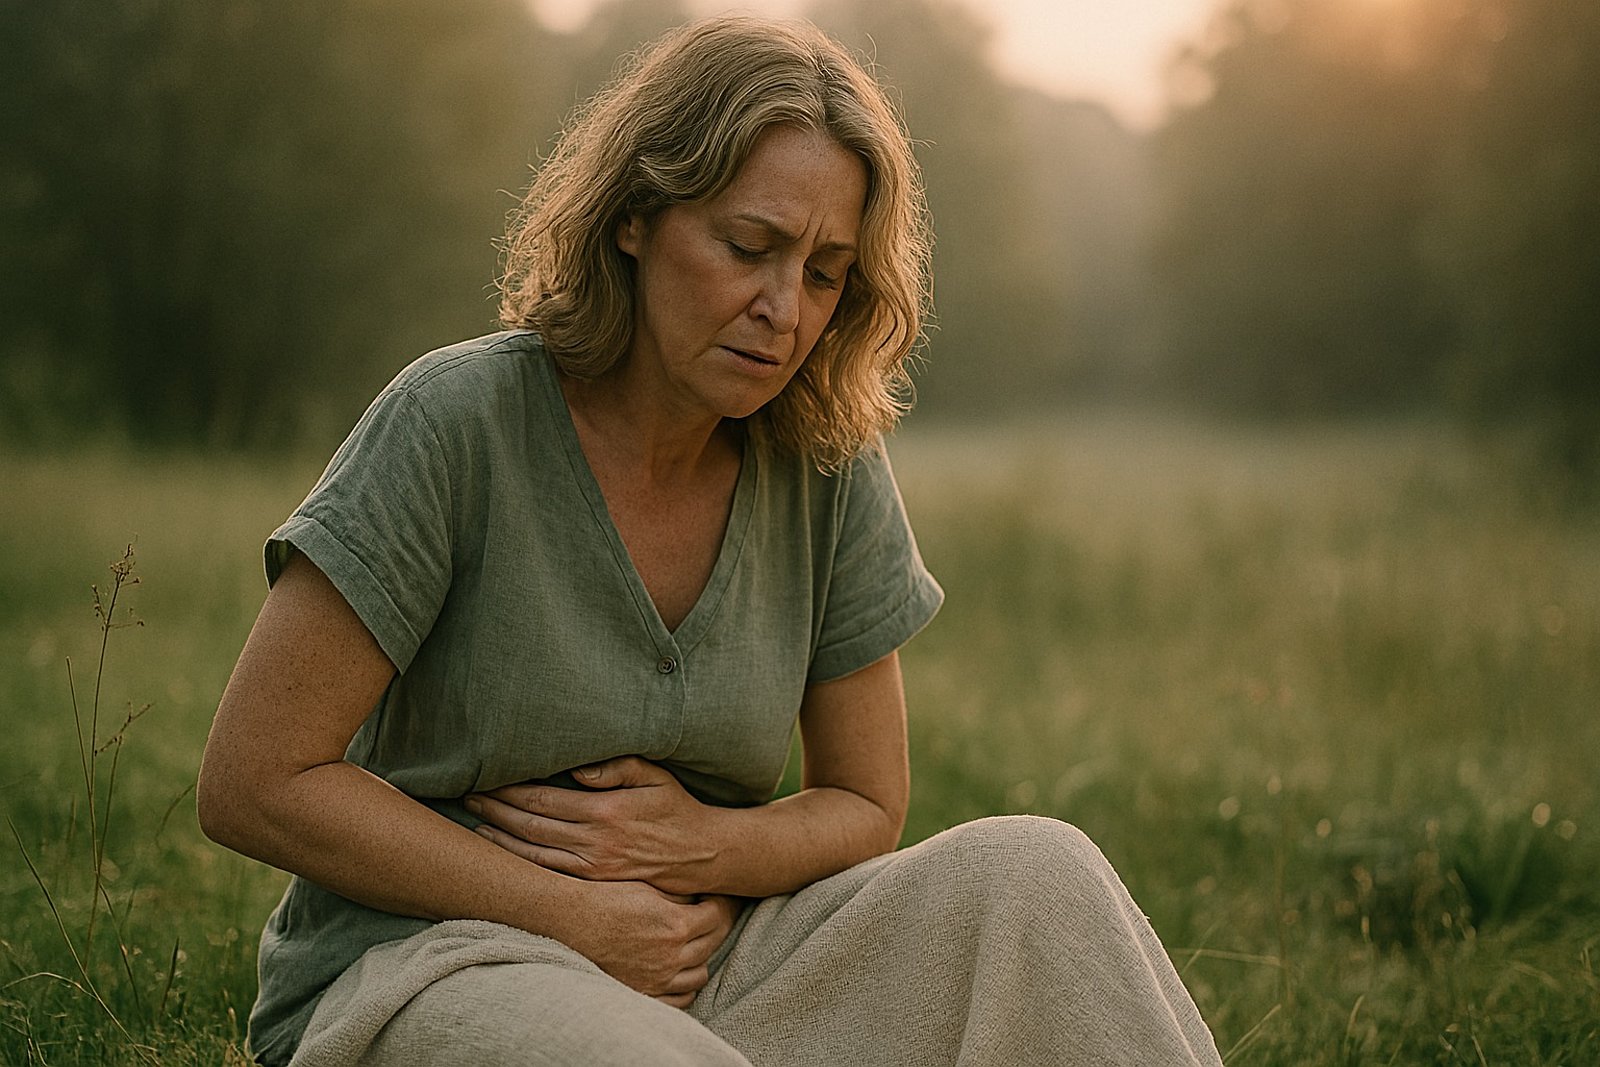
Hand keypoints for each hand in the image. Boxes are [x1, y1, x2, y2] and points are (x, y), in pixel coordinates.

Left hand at [466, 756, 722, 894]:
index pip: (544, 797)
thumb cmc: (677, 808)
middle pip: (530, 824)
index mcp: (605, 810)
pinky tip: (503, 853)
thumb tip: (577, 768)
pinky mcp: (595, 883)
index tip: (487, 778)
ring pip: (533, 852)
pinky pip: (549, 873)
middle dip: (496, 810)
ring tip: (475, 824)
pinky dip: (521, 862)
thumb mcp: (656, 776)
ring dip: (500, 837)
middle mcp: (595, 841)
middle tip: (468, 796)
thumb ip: (618, 767)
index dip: (511, 789)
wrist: (703, 855)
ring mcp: (593, 867)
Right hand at [552, 879, 740, 1008]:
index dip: (721, 905)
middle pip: (713, 944)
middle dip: (715, 927)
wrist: (570, 922)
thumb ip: (680, 894)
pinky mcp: (645, 994)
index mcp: (675, 925)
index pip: (718, 917)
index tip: (716, 899)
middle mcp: (671, 956)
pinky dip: (686, 986)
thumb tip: (702, 895)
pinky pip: (681, 999)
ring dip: (702, 957)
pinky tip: (679, 971)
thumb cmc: (605, 898)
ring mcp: (658, 979)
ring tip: (693, 943)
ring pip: (700, 974)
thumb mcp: (647, 887)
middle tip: (709, 917)